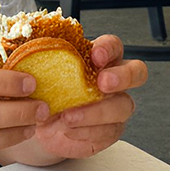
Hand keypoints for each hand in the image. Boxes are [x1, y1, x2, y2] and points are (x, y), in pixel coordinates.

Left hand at [34, 34, 146, 158]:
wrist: (40, 125)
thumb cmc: (46, 93)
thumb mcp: (42, 73)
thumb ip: (45, 56)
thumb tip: (32, 39)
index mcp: (100, 60)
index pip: (114, 47)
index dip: (108, 49)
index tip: (95, 55)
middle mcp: (114, 81)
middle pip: (137, 72)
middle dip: (123, 76)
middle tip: (102, 83)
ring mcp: (115, 106)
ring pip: (122, 107)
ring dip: (96, 112)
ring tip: (68, 117)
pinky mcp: (110, 130)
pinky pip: (108, 131)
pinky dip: (87, 131)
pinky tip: (69, 130)